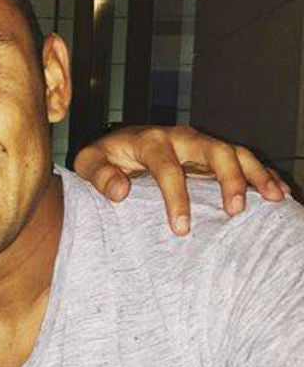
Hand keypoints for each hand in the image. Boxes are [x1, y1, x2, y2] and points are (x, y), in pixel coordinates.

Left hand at [74, 125, 289, 235]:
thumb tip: (120, 192)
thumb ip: (99, 176)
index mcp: (150, 140)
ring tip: (272, 198)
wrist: (115, 146)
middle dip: (227, 178)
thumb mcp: (89, 163)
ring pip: (234, 152)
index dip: (176, 198)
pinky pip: (243, 159)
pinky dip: (262, 174)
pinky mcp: (211, 155)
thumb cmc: (104, 158)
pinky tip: (278, 193)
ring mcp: (200, 144)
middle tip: (234, 211)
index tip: (181, 228)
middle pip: (213, 150)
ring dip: (255, 173)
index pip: (167, 167)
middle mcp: (180, 138)